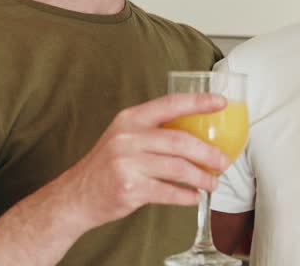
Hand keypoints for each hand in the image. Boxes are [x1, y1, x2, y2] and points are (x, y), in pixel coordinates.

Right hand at [65, 93, 230, 229]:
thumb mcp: (123, 137)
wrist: (76, 195)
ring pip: (178, 168)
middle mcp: (128, 138)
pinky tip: (194, 196)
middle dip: (208, 152)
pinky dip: (187, 196)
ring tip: (212, 182)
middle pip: (180, 141)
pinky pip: (169, 192)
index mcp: (131, 119)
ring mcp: (128, 163)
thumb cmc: (106, 166)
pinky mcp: (130, 188)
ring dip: (202, 177)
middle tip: (223, 161)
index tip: (220, 102)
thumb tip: (196, 134)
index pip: (170, 104)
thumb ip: (153, 132)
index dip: (198, 102)